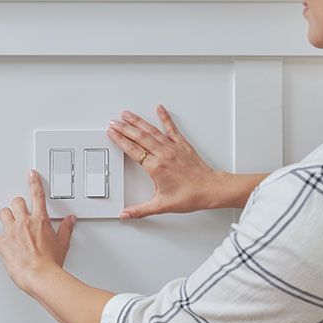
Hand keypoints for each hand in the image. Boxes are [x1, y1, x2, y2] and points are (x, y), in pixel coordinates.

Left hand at [0, 170, 75, 294]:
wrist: (40, 276)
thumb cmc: (51, 262)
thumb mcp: (63, 243)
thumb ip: (66, 229)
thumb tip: (70, 220)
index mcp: (40, 220)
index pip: (37, 195)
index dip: (34, 182)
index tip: (32, 174)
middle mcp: (25, 223)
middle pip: (16, 202)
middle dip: (18, 205)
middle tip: (20, 212)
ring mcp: (12, 232)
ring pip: (3, 214)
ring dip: (6, 217)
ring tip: (9, 223)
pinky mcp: (3, 244)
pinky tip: (3, 243)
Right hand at [107, 105, 221, 217]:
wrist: (211, 189)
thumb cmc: (190, 196)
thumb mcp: (162, 205)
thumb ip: (140, 210)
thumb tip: (126, 214)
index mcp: (156, 167)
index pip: (132, 150)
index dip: (119, 140)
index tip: (111, 133)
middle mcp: (163, 154)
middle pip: (139, 137)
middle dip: (124, 128)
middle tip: (113, 122)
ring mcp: (172, 147)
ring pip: (151, 130)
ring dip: (138, 121)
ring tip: (127, 114)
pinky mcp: (182, 144)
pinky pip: (171, 128)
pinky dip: (165, 117)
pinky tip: (160, 109)